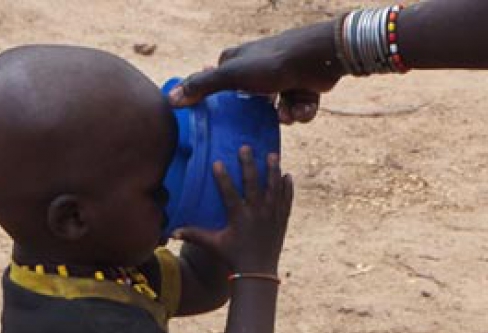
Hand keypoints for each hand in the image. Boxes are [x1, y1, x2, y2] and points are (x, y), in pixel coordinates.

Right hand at [168, 20, 343, 123]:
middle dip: (257, 114)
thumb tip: (171, 99)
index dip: (220, 100)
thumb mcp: (231, 76)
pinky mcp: (301, 88)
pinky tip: (304, 106)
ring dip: (284, 115)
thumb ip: (201, 86)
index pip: (218, 81)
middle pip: (249, 102)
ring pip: (275, 111)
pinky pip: (296, 111)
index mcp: (237, 60)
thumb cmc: (272, 64)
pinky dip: (301, 111)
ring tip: (287, 110)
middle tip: (259, 119)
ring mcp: (281, 78)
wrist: (317, 59)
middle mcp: (258, 68)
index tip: (222, 117)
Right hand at [173, 147, 292, 273]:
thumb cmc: (232, 257)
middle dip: (249, 165)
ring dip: (273, 170)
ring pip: (273, 189)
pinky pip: (286, 200)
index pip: (229, 195)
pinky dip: (287, 188)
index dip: (223, 179)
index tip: (217, 162)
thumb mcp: (213, 245)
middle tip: (246, 147)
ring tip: (272, 154)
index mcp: (239, 219)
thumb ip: (194, 235)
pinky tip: (287, 175)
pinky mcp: (281, 220)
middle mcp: (256, 215)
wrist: (258, 272)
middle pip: (253, 185)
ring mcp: (271, 216)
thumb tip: (172, 232)